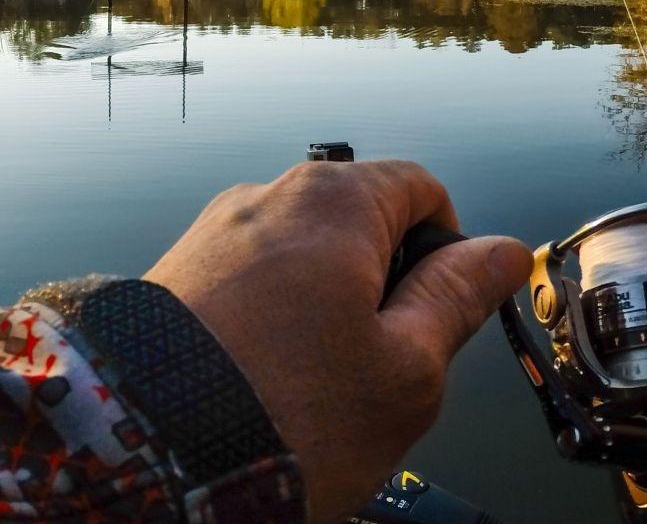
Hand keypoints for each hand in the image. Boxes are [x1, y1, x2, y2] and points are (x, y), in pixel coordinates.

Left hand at [145, 159, 531, 521]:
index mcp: (334, 200)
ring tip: (311, 391)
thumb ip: (458, 298)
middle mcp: (266, 196)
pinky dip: (270, 326)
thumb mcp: (406, 369)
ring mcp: (211, 234)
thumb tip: (504, 251)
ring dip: (324, 311)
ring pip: (302, 259)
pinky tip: (263, 385)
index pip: (421, 188)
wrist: (143, 458)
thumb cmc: (290, 417)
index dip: (448, 249)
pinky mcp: (171, 276)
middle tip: (379, 369)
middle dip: (382, 287)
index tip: (442, 314)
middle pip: (358, 222)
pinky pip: (247, 285)